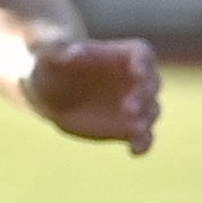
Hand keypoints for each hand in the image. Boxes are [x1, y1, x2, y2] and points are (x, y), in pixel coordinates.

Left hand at [24, 34, 160, 153]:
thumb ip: (61, 51)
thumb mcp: (50, 55)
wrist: (49, 93)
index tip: (137, 72)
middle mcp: (135, 79)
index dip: (143, 63)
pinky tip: (135, 151)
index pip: (142, 54)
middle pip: (151, 84)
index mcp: (121, 55)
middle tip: (129, 108)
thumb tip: (73, 52)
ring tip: (135, 130)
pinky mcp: (128, 127)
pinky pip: (143, 136)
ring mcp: (134, 104)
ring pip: (152, 110)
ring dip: (146, 119)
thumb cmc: (52, 66)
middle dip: (144, 95)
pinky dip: (144, 143)